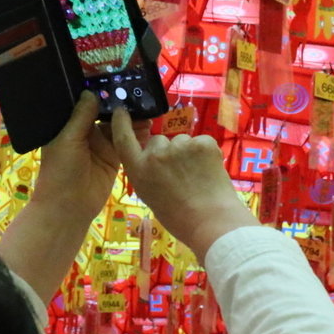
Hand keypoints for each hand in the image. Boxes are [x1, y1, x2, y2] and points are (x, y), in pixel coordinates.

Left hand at [34, 92, 149, 221]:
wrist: (68, 207)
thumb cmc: (60, 171)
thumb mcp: (68, 140)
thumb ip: (81, 116)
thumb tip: (91, 92)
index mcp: (69, 126)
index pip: (86, 105)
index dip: (99, 94)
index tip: (115, 79)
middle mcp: (85, 134)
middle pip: (105, 115)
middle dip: (119, 105)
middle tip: (137, 92)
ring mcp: (100, 147)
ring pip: (118, 128)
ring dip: (131, 119)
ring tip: (147, 107)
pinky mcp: (113, 159)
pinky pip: (126, 143)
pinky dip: (136, 135)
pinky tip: (148, 125)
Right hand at [110, 106, 257, 259]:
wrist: (211, 222)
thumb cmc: (179, 218)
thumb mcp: (150, 196)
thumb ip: (148, 173)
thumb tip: (155, 160)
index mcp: (139, 170)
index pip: (123, 138)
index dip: (122, 122)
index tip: (122, 111)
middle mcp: (155, 154)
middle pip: (158, 141)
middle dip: (167, 151)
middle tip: (180, 174)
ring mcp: (180, 146)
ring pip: (182, 141)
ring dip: (188, 153)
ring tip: (198, 177)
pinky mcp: (203, 143)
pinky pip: (202, 142)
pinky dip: (206, 153)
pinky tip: (210, 172)